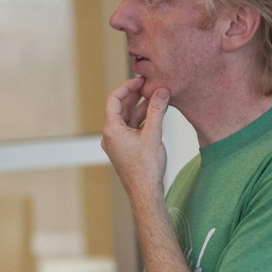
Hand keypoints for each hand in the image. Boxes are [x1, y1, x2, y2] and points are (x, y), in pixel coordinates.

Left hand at [101, 76, 169, 196]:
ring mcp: (116, 142)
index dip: (127, 87)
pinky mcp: (124, 148)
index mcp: (111, 130)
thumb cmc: (146, 167)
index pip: (114, 99)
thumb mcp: (154, 134)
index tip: (140, 80)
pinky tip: (155, 114)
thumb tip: (162, 91)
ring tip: (156, 97)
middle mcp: (110, 135)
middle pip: (121, 108)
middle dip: (135, 96)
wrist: (144, 192)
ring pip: (127, 118)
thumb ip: (157, 110)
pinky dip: (141, 120)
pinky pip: (131, 128)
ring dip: (141, 108)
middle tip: (150, 85)